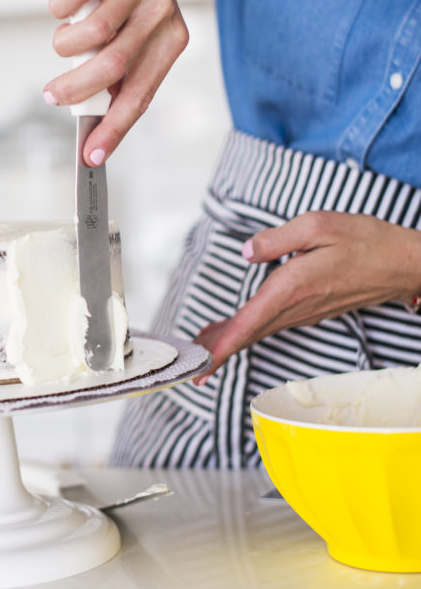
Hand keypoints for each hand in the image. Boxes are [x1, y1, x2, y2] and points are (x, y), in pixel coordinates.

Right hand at [43, 0, 187, 164]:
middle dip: (75, 89)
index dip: (114, 128)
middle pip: (112, 66)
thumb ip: (117, 72)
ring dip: (64, 44)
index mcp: (172, 40)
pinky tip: (63, 8)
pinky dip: (59, 7)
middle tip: (51, 96)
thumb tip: (93, 121)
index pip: (141, 94)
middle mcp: (163, 12)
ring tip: (62, 41)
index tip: (91, 155)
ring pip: (91, 32)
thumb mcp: (129, 35)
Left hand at [193, 211, 420, 383]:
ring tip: (203, 344)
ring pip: (260, 330)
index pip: (249, 322)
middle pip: (249, 333)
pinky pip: (274, 324)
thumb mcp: (319, 224)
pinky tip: (238, 328)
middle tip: (189, 364)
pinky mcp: (312, 309)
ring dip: (232, 340)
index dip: (222, 345)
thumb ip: (277, 238)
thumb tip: (246, 252)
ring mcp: (305, 311)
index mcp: (293, 285)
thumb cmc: (365, 240)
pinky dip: (251, 330)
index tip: (200, 364)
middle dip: (217, 349)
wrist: (404, 264)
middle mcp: (297, 306)